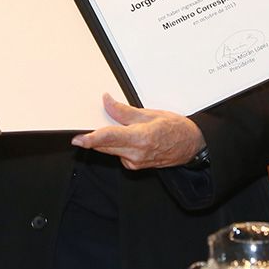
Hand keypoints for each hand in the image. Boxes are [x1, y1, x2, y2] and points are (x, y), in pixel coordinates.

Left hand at [71, 94, 205, 169]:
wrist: (191, 146)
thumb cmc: (176, 129)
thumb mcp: (150, 114)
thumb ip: (124, 111)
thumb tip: (107, 101)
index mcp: (141, 138)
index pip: (110, 138)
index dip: (92, 139)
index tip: (78, 139)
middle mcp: (136, 154)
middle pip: (105, 146)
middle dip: (95, 136)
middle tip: (90, 124)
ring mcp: (135, 163)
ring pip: (110, 150)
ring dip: (107, 140)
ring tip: (121, 128)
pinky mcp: (134, 166)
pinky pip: (118, 154)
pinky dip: (117, 146)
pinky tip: (129, 138)